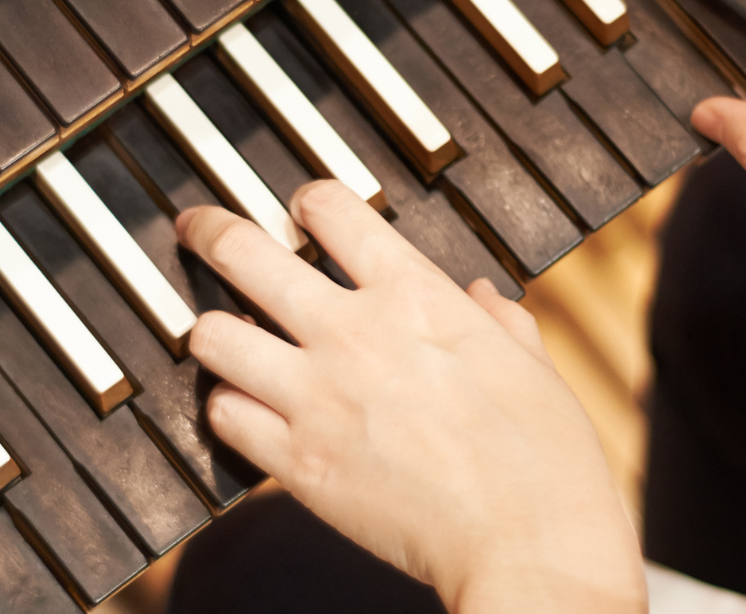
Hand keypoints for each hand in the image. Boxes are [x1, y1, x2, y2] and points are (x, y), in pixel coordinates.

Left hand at [178, 181, 644, 613]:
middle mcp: (353, 333)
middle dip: (211, 233)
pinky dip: (226, 409)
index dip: (306, 202)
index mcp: (416, 295)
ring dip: (214, 333)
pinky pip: (224, 417)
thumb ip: (499, 321)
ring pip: (213, 337)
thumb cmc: (546, 458)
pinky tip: (244, 409)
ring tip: (220, 337)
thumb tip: (483, 298)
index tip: (299, 210)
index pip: (331, 209)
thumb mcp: (534, 366)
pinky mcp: (298, 464)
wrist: (527, 543)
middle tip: (198, 230)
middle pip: (244, 254)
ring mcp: (316, 397)